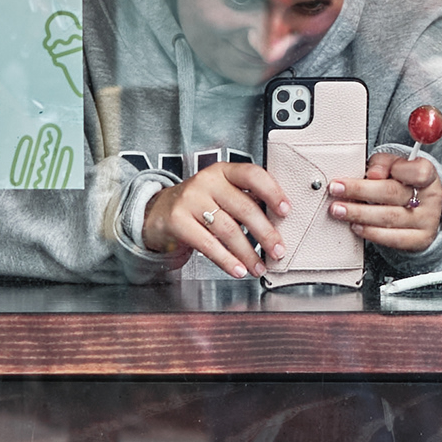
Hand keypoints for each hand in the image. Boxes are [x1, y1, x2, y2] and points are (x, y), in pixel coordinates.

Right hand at [141, 161, 290, 277]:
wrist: (156, 212)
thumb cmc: (199, 206)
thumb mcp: (221, 195)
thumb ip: (246, 201)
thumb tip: (279, 225)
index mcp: (223, 171)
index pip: (252, 175)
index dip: (272, 192)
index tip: (285, 211)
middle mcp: (207, 181)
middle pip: (244, 207)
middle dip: (265, 233)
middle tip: (278, 251)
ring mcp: (190, 199)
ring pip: (228, 229)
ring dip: (248, 253)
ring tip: (259, 267)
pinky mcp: (177, 220)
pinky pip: (208, 244)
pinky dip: (227, 260)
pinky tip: (238, 269)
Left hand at [329, 151, 441, 254]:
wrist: (421, 212)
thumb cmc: (403, 184)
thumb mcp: (396, 166)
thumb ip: (384, 163)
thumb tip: (373, 173)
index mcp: (427, 175)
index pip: (417, 171)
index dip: (393, 170)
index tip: (369, 172)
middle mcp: (430, 198)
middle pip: (393, 193)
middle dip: (360, 191)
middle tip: (336, 189)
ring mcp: (427, 221)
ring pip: (389, 217)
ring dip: (359, 213)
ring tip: (338, 209)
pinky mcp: (419, 240)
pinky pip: (392, 238)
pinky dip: (371, 232)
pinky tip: (356, 226)